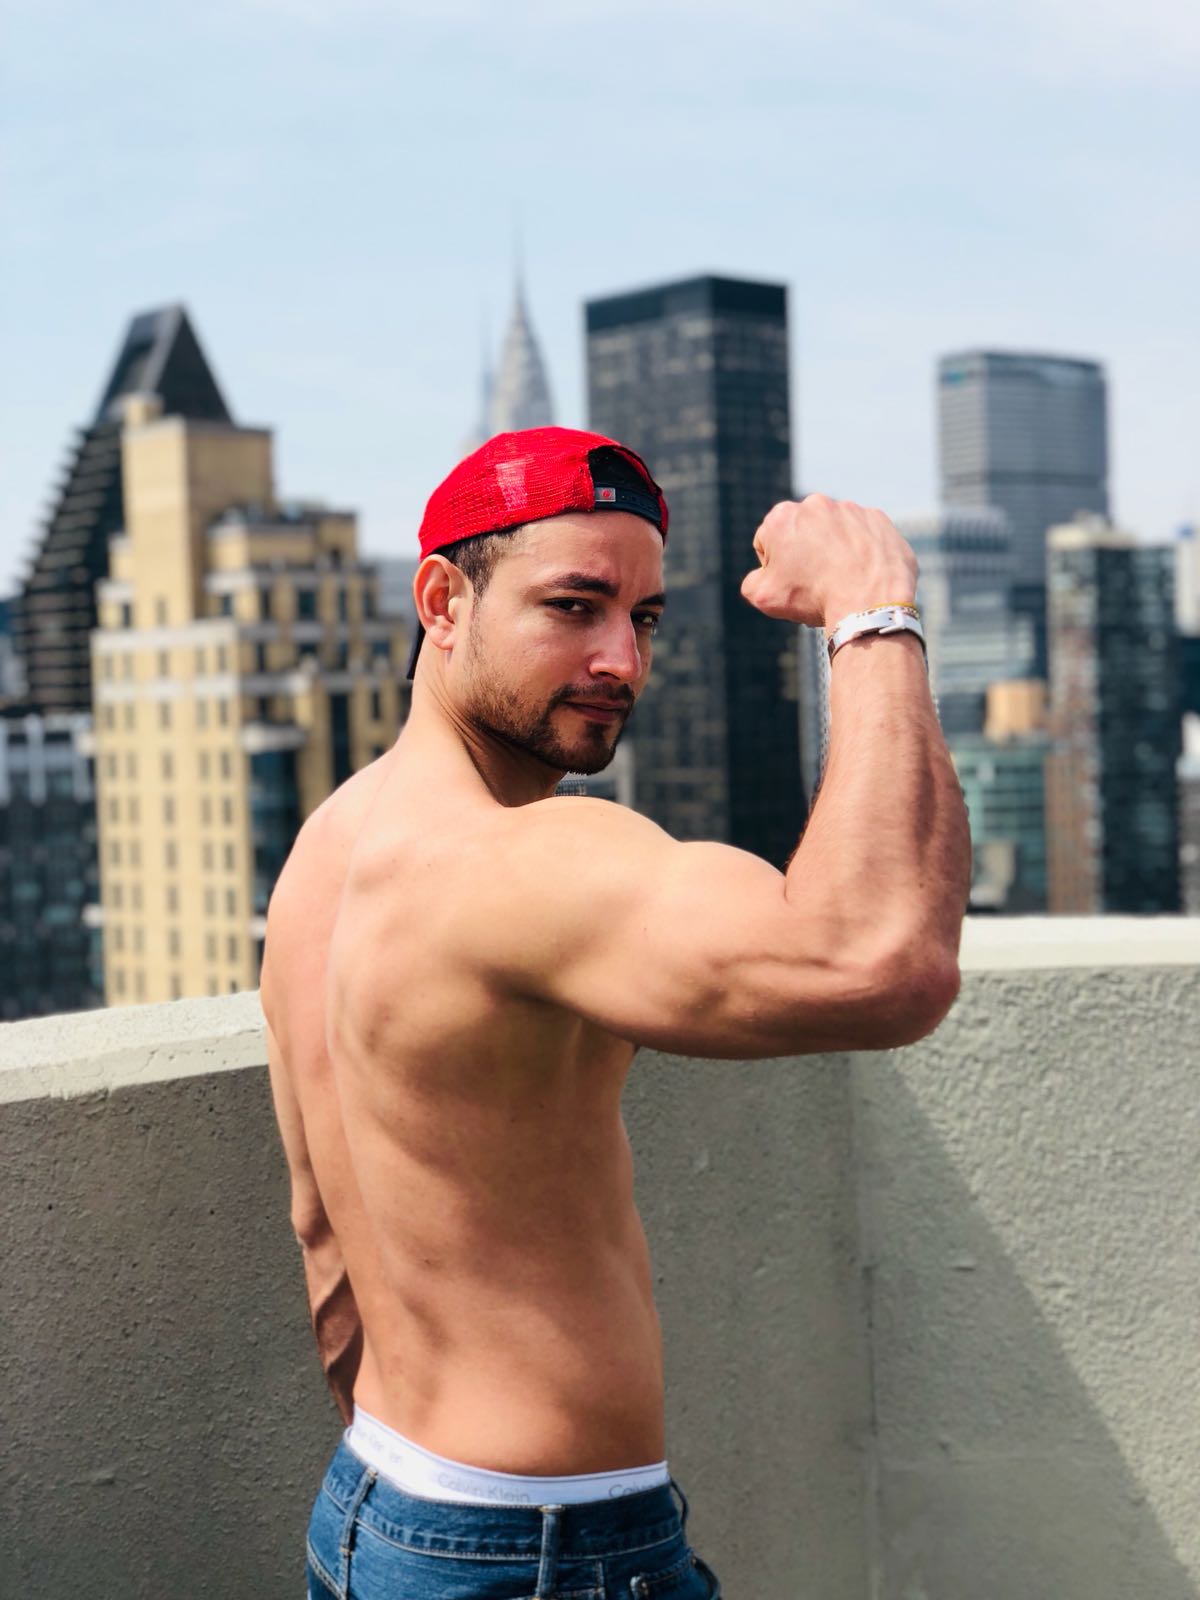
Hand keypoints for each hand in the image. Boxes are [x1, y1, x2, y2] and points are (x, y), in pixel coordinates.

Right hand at [740, 495, 918, 629]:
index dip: (776, 568)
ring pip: (834, 531)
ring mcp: (851, 509)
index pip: (768, 542)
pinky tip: (863, 573)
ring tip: (843, 579)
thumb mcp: (763, 597)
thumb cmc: (813, 597)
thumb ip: (752, 581)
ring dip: (834, 550)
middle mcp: (816, 504)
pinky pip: (864, 534)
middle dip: (805, 553)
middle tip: (816, 583)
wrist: (868, 602)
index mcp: (782, 517)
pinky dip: (862, 550)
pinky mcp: (878, 519)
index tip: (792, 583)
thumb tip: (760, 575)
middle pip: (802, 533)